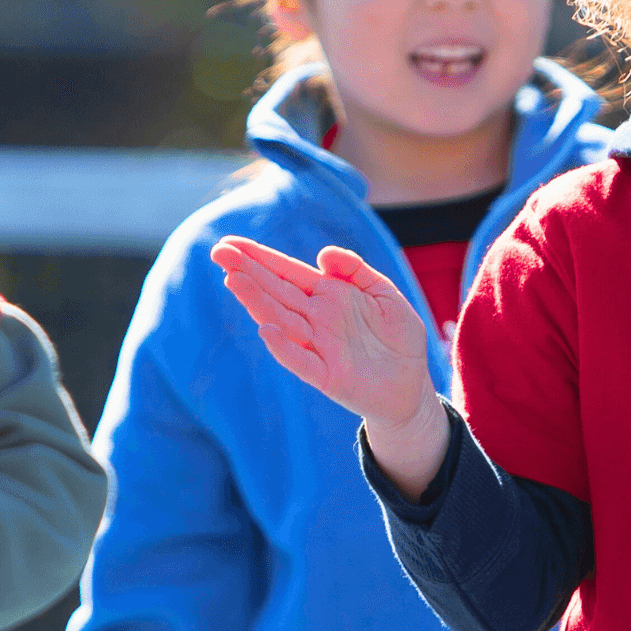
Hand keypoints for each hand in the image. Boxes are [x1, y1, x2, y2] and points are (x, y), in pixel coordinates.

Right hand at [208, 236, 446, 492]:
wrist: (412, 385)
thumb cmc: (396, 339)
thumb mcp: (384, 294)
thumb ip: (357, 271)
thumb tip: (323, 253)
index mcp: (328, 296)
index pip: (287, 272)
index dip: (260, 258)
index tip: (229, 244)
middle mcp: (317, 319)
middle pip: (276, 292)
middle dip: (248, 272)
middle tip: (218, 253)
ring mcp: (319, 347)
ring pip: (282, 321)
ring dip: (257, 302)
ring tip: (233, 280)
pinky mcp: (328, 377)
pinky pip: (302, 361)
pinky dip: (284, 348)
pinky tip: (266, 330)